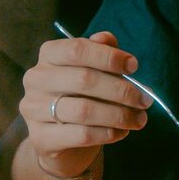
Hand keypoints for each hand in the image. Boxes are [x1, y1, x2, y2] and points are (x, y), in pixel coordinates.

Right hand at [19, 31, 151, 178]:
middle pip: (84, 80)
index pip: (77, 49)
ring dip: (119, 115)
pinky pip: (82, 135)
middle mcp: (36, 79)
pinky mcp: (40, 138)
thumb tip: (107, 39)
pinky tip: (122, 132)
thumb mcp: (93, 69)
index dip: (108, 57)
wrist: (61, 139)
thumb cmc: (82, 95)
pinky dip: (108, 133)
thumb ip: (101, 51)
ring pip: (84, 110)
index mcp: (49, 54)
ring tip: (140, 119)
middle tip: (145, 100)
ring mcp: (33, 109)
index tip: (134, 66)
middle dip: (122, 90)